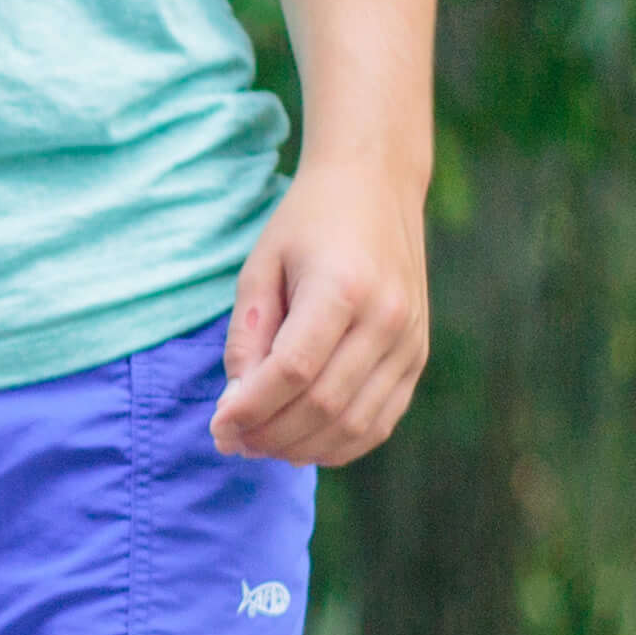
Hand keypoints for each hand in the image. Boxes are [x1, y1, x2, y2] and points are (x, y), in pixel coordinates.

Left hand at [212, 156, 430, 466]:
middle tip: (233, 441)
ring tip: (261, 444)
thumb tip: (236, 408)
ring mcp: (410, 340)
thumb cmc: (308, 223)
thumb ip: (247, 337)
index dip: (252, 408)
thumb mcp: (261, 266)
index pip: (293, 370)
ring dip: (301, 447)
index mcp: (342, 287)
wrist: (376, 186)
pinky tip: (302, 443)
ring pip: (354, 424)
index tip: (217, 427)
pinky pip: (380, 422)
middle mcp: (386, 317)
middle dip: (270, 434)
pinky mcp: (418, 356)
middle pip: (323, 404)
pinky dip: (339, 445)